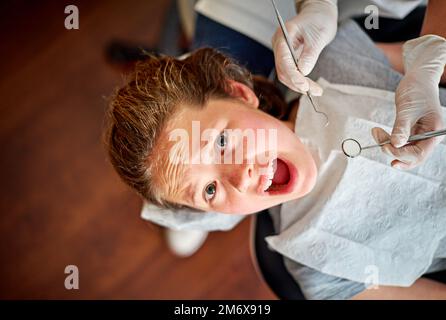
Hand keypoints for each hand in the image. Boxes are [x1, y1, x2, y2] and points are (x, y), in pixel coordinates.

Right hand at [271, 0, 336, 94]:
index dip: (293, 75)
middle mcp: (279, 44)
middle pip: (283, 70)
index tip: (304, 86)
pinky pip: (290, 72)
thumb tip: (303, 72)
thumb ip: (310, 54)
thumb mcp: (319, 36)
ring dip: (299, 85)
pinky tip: (310, 86)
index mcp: (284, 35)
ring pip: (286, 74)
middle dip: (298, 83)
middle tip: (314, 91)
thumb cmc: (319, 19)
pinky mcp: (287, 57)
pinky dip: (299, 80)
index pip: (284, 60)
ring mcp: (282, 51)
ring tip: (315, 90)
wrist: (319, 13)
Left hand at [372, 35, 445, 168]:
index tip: (385, 145)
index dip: (401, 154)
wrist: (418, 78)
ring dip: (389, 147)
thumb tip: (396, 145)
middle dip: (394, 152)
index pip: (419, 153)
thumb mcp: (407, 108)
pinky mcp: (413, 133)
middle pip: (412, 157)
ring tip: (376, 132)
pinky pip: (402, 144)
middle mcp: (429, 137)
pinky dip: (390, 142)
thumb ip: (402, 127)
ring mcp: (421, 136)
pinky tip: (380, 136)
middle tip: (378, 141)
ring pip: (405, 152)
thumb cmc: (416, 89)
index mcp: (434, 132)